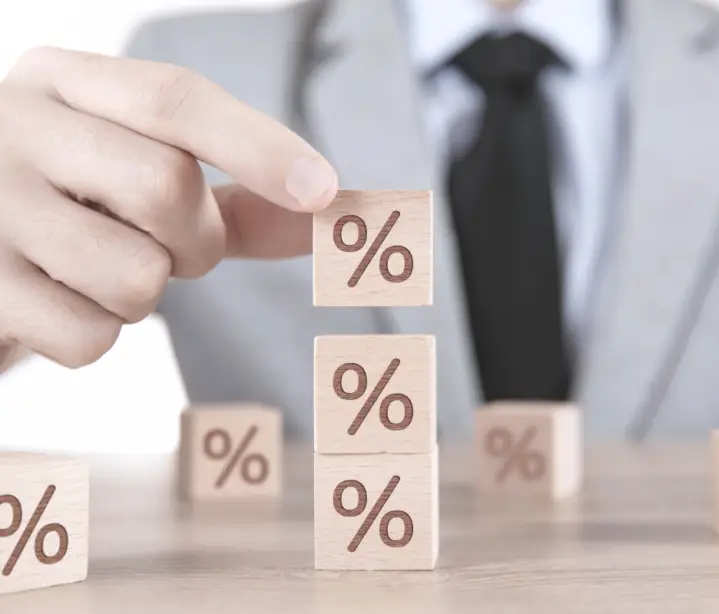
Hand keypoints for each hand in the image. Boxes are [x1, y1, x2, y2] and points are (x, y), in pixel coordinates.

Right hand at [0, 47, 337, 369]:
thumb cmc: (74, 206)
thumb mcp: (138, 176)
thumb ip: (234, 196)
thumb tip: (329, 212)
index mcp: (65, 83)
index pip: (173, 99)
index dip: (258, 147)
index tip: (323, 191)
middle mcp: (14, 127)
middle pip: (166, 188)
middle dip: (197, 241)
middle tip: (171, 247)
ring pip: (136, 277)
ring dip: (144, 293)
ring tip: (100, 269)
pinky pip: (90, 338)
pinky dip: (97, 333)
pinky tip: (61, 302)